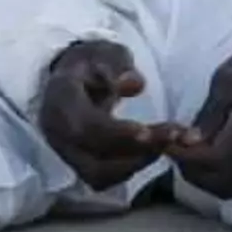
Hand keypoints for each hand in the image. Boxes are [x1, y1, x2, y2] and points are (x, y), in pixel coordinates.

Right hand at [39, 40, 181, 191]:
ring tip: (170, 140)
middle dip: (137, 150)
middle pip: (94, 157)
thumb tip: (135, 85)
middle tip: (174, 134)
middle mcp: (58, 133)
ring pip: (99, 174)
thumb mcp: (105, 52)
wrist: (71, 80)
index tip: (148, 132)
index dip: (117, 133)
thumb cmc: (92, 64)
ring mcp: (66, 152)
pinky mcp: (78, 165)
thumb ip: (119, 65)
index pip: (86, 127)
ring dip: (139, 162)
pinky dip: (131, 168)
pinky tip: (155, 149)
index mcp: (61, 100)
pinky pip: (103, 179)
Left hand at [166, 39, 231, 199]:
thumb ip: (210, 112)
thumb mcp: (229, 75)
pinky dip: (222, 180)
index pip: (213, 157)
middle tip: (174, 149)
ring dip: (205, 179)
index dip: (184, 156)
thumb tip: (187, 143)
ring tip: (190, 154)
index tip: (166, 142)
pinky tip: (210, 160)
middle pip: (221, 180)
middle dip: (191, 170)